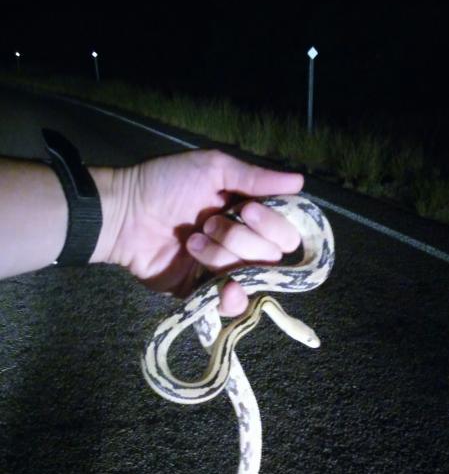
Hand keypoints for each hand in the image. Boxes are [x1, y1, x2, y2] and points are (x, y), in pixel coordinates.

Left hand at [108, 149, 303, 315]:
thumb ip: (255, 178)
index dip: (273, 224)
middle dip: (242, 238)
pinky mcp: (202, 292)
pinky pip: (232, 304)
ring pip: (251, 276)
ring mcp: (223, 269)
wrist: (123, 213)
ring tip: (192, 240)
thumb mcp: (213, 168)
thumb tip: (300, 181)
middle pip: (272, 255)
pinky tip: (223, 286)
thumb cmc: (165, 183)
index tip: (246, 209)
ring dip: (223, 255)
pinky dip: (232, 297)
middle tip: (209, 222)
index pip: (285, 231)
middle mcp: (242, 243)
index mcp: (248, 214)